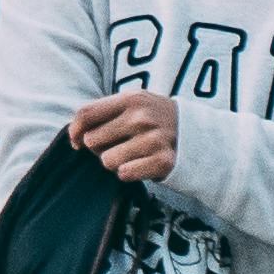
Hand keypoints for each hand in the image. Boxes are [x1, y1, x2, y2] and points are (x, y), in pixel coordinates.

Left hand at [67, 91, 182, 182]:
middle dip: (99, 148)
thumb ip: (105, 112)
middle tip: (118, 145)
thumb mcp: (136, 104)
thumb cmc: (156, 120)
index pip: (86, 114)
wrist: (198, 134)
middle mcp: (141, 117)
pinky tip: (142, 164)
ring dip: (116, 162)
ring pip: (107, 161)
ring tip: (133, 154)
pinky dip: (130, 173)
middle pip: (92, 141)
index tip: (76, 141)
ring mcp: (153, 139)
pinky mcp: (163, 161)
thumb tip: (75, 135)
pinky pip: (124, 174)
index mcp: (131, 99)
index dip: (74, 131)